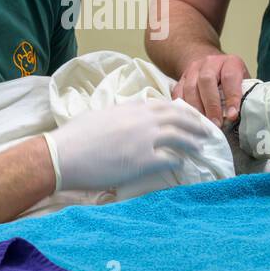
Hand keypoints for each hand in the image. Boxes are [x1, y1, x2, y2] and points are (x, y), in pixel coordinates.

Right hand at [45, 99, 214, 191]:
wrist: (64, 155)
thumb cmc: (75, 136)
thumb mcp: (99, 115)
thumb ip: (119, 114)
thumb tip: (126, 117)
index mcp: (131, 108)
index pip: (163, 105)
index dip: (180, 110)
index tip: (188, 115)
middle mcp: (142, 120)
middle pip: (177, 118)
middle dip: (194, 124)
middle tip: (205, 130)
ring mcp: (145, 140)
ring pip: (179, 138)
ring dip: (192, 142)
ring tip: (200, 148)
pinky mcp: (143, 161)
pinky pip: (170, 160)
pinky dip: (179, 162)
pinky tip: (182, 165)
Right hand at [171, 52, 249, 127]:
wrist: (211, 66)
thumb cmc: (231, 80)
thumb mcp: (243, 82)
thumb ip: (244, 95)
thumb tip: (246, 117)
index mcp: (230, 62)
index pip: (230, 77)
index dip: (231, 97)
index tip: (232, 116)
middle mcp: (210, 62)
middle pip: (206, 80)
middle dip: (211, 105)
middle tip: (215, 123)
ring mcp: (193, 69)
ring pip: (190, 87)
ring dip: (196, 108)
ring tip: (203, 124)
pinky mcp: (181, 78)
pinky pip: (178, 93)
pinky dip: (183, 107)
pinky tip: (189, 119)